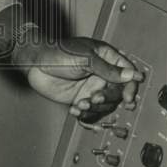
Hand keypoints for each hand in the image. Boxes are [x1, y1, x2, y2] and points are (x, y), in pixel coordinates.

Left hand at [15, 36, 143, 118]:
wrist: (34, 64)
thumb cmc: (58, 53)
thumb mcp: (86, 59)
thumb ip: (109, 69)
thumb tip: (133, 75)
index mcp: (106, 58)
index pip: (127, 72)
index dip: (130, 85)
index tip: (128, 97)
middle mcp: (101, 74)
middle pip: (117, 91)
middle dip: (108, 98)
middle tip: (95, 98)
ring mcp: (91, 87)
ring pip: (105, 104)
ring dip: (96, 107)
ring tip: (82, 104)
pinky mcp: (80, 98)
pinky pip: (91, 111)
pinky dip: (86, 114)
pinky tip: (75, 110)